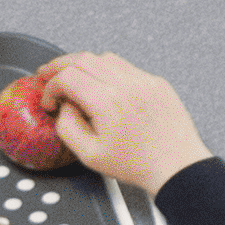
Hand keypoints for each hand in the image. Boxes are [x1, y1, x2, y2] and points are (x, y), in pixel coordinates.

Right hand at [33, 54, 212, 193]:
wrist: (177, 166)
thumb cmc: (138, 165)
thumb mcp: (90, 155)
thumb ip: (67, 128)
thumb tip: (64, 108)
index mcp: (107, 103)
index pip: (66, 77)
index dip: (50, 87)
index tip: (49, 100)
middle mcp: (126, 86)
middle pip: (82, 59)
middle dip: (59, 65)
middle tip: (48, 73)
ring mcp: (144, 81)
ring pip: (105, 58)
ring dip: (84, 64)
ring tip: (75, 77)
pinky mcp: (157, 82)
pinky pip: (127, 67)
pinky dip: (108, 71)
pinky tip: (104, 85)